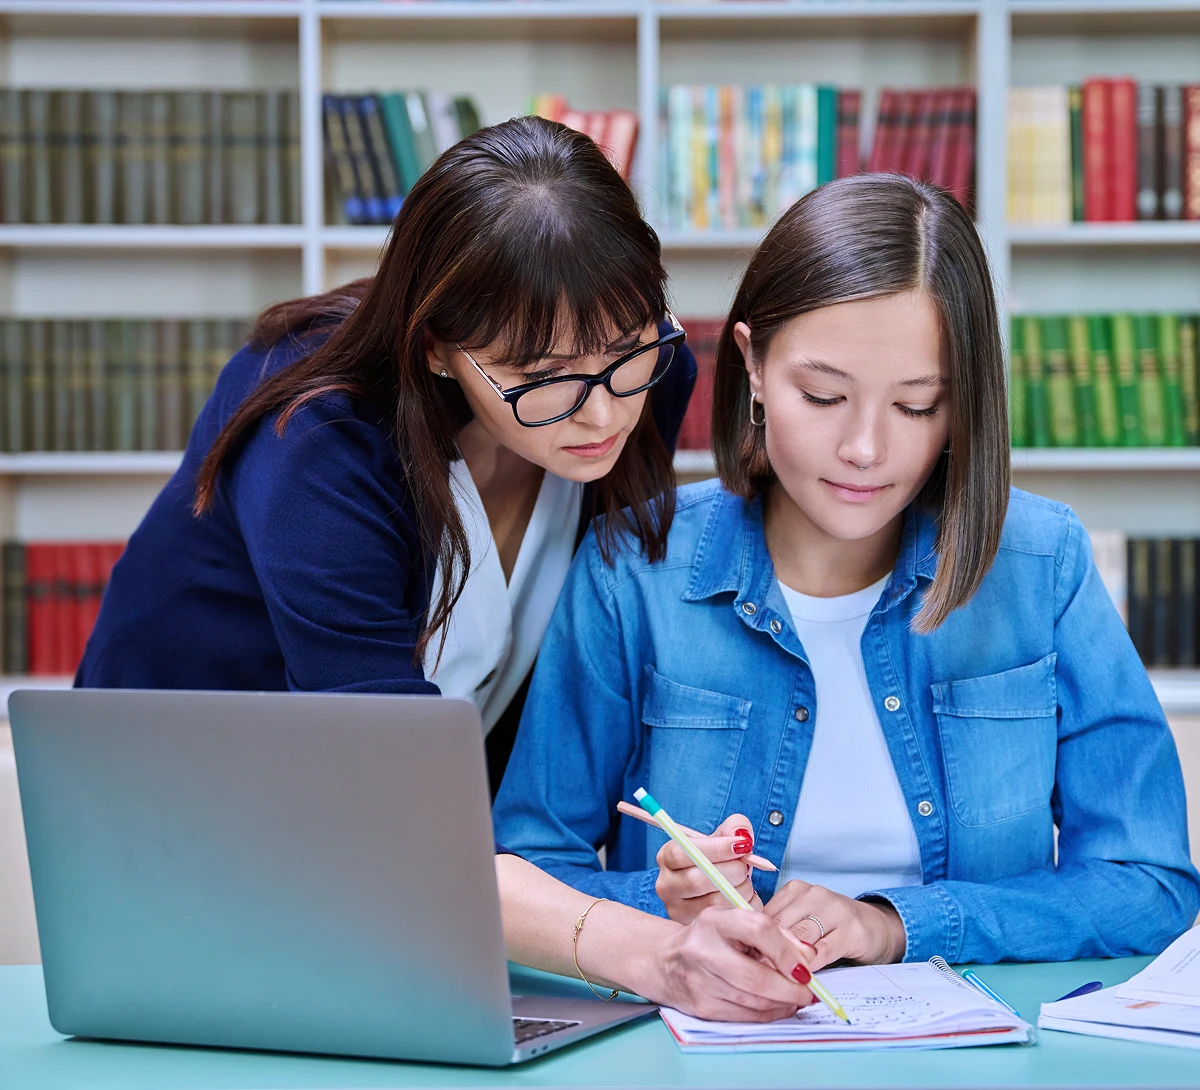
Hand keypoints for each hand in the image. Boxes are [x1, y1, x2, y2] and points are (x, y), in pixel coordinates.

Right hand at [644, 906, 815, 1021]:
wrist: (665, 961)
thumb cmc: (709, 938)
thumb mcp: (734, 922)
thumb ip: (772, 933)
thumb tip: (807, 956)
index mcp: (714, 921)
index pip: (758, 929)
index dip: (787, 950)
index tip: (805, 966)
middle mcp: (703, 950)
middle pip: (756, 977)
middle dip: (790, 989)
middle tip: (810, 991)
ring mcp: (700, 982)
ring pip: (754, 1001)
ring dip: (784, 1004)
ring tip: (798, 998)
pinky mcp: (702, 1007)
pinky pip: (746, 1016)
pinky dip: (769, 1014)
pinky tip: (779, 1006)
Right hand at [655, 813, 761, 923]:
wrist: (714, 889)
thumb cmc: (718, 860)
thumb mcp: (722, 838)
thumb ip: (734, 827)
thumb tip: (741, 835)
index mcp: (667, 857)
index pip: (683, 852)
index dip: (715, 849)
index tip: (741, 846)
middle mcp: (666, 885)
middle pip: (696, 881)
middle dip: (730, 872)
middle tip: (746, 867)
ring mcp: (677, 910)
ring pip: (713, 903)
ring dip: (740, 890)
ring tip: (746, 882)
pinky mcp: (693, 928)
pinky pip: (726, 920)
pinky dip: (743, 907)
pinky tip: (745, 897)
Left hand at [762, 880, 905, 969]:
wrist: (876, 927)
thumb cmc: (830, 928)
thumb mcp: (802, 922)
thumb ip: (780, 932)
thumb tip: (749, 954)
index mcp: (795, 890)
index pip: (765, 916)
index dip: (754, 942)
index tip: (746, 963)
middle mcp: (814, 894)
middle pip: (780, 927)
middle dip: (767, 954)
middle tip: (756, 977)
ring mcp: (835, 909)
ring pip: (799, 939)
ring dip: (786, 963)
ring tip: (776, 982)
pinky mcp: (852, 930)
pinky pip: (823, 952)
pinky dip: (809, 968)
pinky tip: (803, 981)